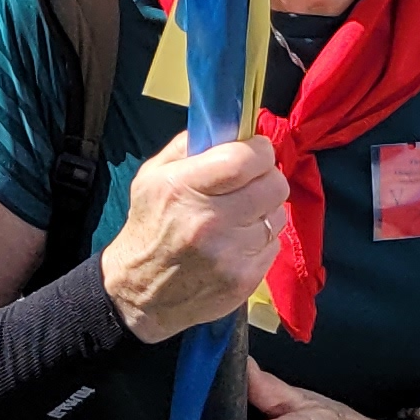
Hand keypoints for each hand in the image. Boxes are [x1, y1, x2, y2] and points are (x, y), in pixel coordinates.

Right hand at [102, 129, 290, 342]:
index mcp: (184, 188)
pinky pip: (274, 245)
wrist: (141, 292)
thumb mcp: (153, 176)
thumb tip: (230, 126)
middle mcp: (209, 221)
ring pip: (278, 215)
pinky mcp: (244, 280)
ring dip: (265, 210)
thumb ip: (190, 145)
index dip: (259, 149)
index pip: (245, 160)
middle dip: (267, 177)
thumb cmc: (149, 226)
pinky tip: (238, 241)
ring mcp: (230, 254)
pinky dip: (261, 239)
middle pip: (273, 185)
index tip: (255, 150)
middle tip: (252, 181)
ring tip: (242, 214)